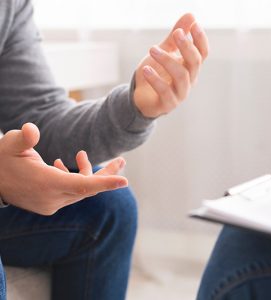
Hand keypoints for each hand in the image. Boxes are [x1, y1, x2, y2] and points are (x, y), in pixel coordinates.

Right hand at [0, 123, 127, 214]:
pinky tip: (64, 164)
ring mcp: (52, 204)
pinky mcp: (50, 204)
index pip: (82, 185)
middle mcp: (52, 198)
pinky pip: (72, 192)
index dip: (104, 182)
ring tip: (83, 155)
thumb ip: (22, 138)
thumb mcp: (9, 144)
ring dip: (90, 174)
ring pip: (81, 190)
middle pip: (88, 188)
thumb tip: (32, 130)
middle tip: (122, 161)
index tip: (125, 181)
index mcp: (46, 184)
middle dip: (106, 175)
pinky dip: (76, 179)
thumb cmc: (1, 160)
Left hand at [133, 13, 208, 117]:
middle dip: (186, 47)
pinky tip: (146, 69)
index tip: (194, 25)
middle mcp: (189, 80)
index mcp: (190, 67)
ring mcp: (180, 93)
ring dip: (167, 61)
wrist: (140, 97)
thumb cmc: (156, 73)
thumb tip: (191, 16)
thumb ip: (176, 36)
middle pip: (195, 63)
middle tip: (176, 33)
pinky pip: (165, 92)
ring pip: (181, 76)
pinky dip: (155, 80)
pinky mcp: (168, 104)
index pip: (202, 53)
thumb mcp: (164, 51)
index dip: (200, 40)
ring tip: (152, 49)